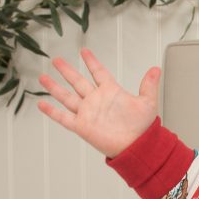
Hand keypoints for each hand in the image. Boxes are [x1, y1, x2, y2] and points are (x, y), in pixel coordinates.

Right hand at [37, 48, 160, 157]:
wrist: (137, 147)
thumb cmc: (143, 128)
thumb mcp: (148, 103)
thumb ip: (149, 85)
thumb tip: (156, 69)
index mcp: (111, 92)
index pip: (99, 73)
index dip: (92, 62)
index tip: (84, 51)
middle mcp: (97, 100)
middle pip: (78, 81)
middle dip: (67, 71)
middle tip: (57, 59)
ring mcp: (88, 112)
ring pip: (67, 96)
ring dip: (55, 87)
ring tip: (43, 77)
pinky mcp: (82, 126)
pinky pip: (63, 117)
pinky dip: (52, 111)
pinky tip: (41, 104)